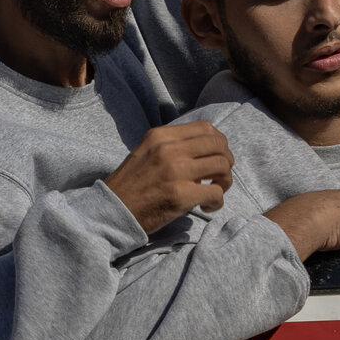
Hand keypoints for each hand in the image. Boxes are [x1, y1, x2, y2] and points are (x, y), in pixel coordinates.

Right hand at [105, 120, 233, 233]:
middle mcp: (169, 149)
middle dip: (227, 160)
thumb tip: (205, 147)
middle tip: (220, 175)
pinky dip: (218, 201)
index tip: (215, 156)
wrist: (112, 211)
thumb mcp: (146, 152)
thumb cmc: (130, 185)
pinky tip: (207, 206)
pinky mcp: (181, 195)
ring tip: (215, 190)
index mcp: (160, 136)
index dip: (218, 142)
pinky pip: (216, 193)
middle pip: (218, 144)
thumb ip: (171, 145)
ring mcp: (176, 171)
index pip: (205, 127)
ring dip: (225, 181)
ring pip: (222, 166)